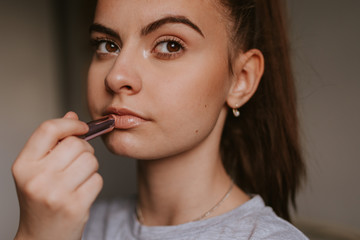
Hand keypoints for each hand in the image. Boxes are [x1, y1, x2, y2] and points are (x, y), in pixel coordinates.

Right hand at [12, 112, 102, 239]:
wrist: (42, 238)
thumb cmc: (41, 201)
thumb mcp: (38, 170)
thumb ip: (53, 142)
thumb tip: (72, 115)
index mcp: (23, 165)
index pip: (48, 129)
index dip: (70, 123)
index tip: (81, 127)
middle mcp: (37, 178)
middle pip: (76, 144)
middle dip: (83, 150)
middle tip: (76, 164)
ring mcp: (56, 193)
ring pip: (91, 160)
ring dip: (90, 167)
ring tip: (78, 179)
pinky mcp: (75, 206)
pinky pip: (98, 179)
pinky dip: (94, 183)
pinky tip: (82, 192)